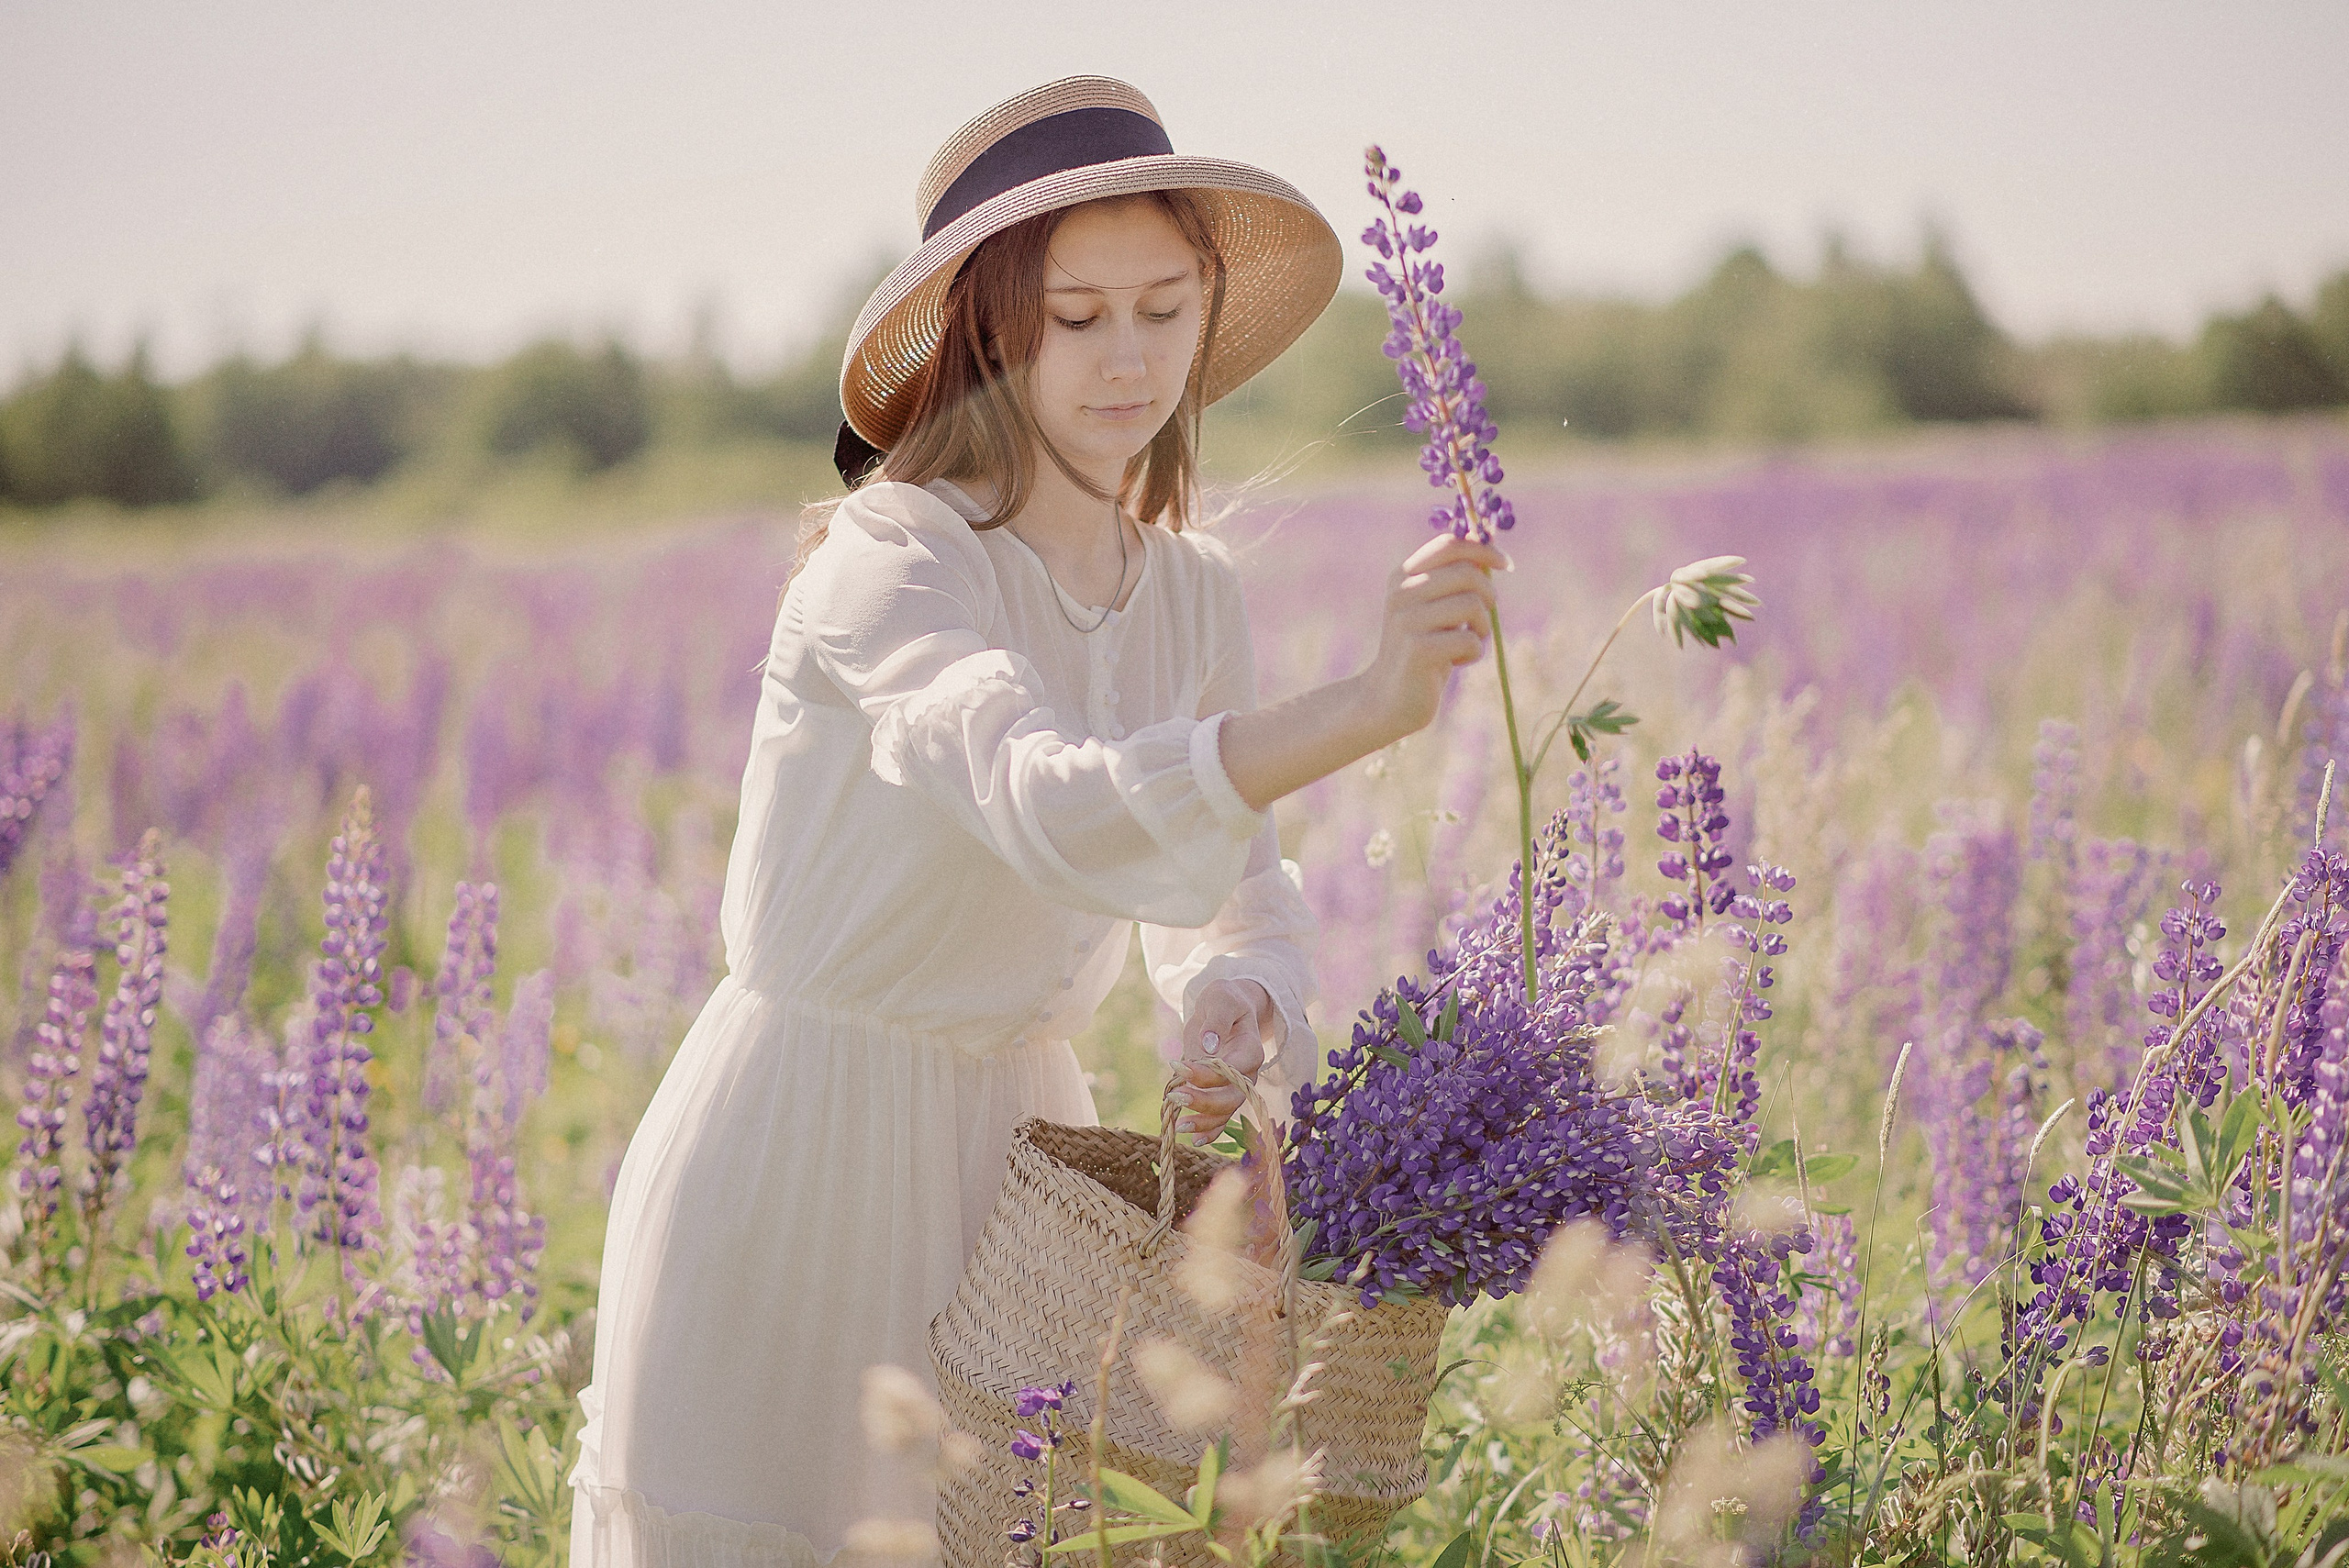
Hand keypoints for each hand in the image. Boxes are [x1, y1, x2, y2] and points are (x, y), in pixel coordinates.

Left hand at [1170, 978, 1274, 1144]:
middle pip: (1232, 1096)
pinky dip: (1211, 1131)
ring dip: (1205, 1122)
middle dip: (1205, 1101)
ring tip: (1180, 1125)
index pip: (1231, 1069)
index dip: (1206, 1073)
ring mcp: (1238, 1086)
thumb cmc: (1223, 1001)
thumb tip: (1210, 1044)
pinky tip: (1194, 1138)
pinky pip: (1222, 1117)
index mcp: (1251, 1048)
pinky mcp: (1225, 1093)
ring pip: (1227, 1112)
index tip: (1178, 1065)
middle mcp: (1249, 1073)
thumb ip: (1216, 1018)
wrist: (1226, 1010)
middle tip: (1176, 1096)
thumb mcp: (1219, 998)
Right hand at [1351, 533, 1508, 744]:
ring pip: (1472, 605)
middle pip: (1467, 573)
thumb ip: (1453, 580)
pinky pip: (1469, 640)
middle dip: (1488, 596)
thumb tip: (1488, 548)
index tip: (1505, 564)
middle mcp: (1401, 593)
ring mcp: (1407, 621)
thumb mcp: (1434, 608)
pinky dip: (1473, 652)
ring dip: (1482, 627)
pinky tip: (1456, 662)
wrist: (1387, 698)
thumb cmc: (1422, 649)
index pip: (1449, 545)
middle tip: (1482, 619)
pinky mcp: (1419, 650)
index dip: (1483, 549)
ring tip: (1468, 641)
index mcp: (1403, 576)